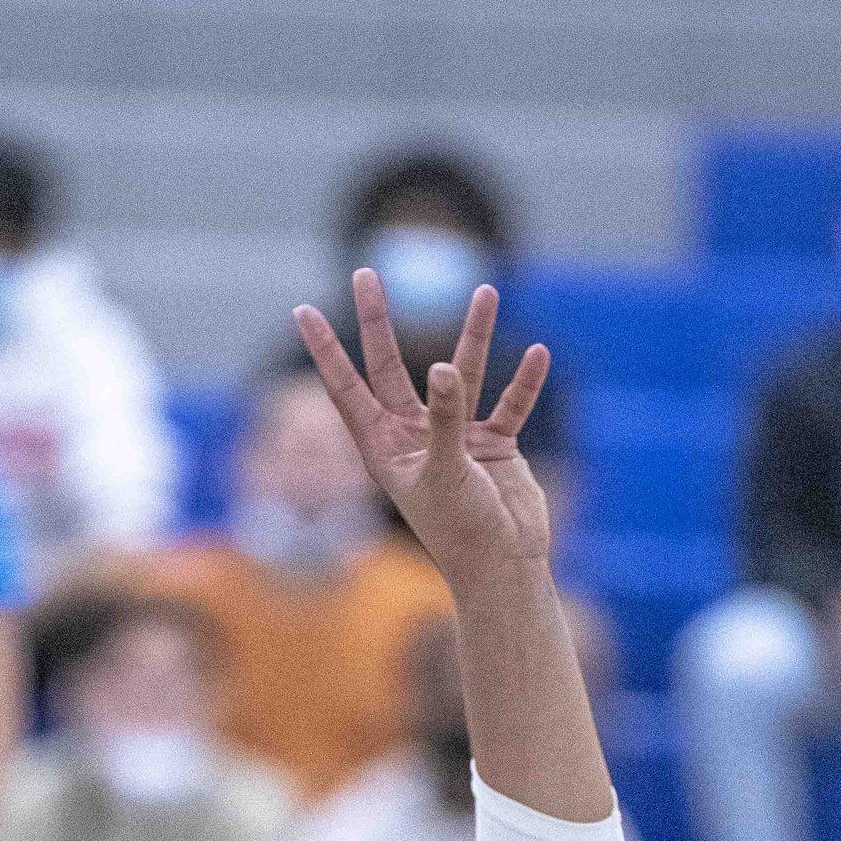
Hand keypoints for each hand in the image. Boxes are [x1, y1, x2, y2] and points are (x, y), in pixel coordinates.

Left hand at [293, 273, 552, 600]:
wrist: (505, 567)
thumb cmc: (462, 530)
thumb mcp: (446, 470)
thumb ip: (444, 416)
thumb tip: (441, 365)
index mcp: (384, 448)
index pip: (346, 388)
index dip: (326, 350)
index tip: (303, 309)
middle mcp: (414, 436)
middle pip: (391, 366)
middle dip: (379, 321)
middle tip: (365, 273)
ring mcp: (455, 438)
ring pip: (461, 374)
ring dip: (475, 335)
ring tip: (486, 292)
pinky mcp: (494, 446)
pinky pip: (509, 404)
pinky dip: (524, 383)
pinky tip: (538, 354)